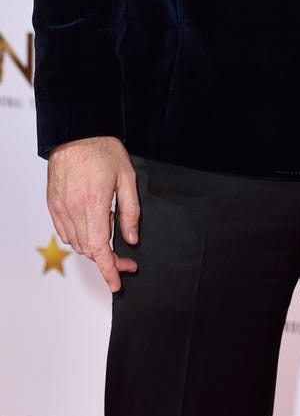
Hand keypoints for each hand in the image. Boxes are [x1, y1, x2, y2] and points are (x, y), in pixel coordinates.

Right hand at [46, 137, 139, 291]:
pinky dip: (80, 238)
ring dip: (94, 249)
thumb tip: (131, 239)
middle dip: (108, 260)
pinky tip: (93, 226)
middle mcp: (74, 208)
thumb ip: (131, 211)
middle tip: (126, 259)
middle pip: (88, 250)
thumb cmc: (103, 150)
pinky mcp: (53, 205)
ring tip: (110, 230)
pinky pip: (65, 233)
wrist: (76, 132)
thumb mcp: (127, 177)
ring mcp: (60, 208)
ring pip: (76, 244)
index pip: (100, 247)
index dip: (109, 269)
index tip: (117, 283)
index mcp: (95, 202)